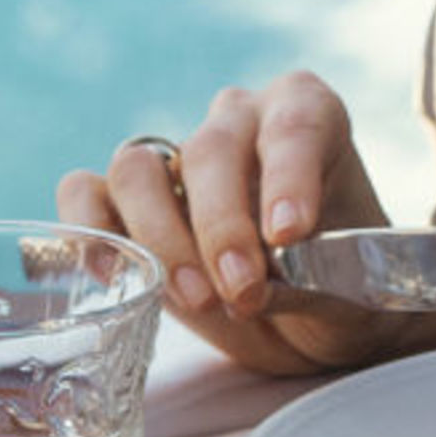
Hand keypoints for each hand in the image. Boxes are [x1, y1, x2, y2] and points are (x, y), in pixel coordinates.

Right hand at [57, 73, 392, 373]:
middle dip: (222, 228)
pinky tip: (112, 277)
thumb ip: (313, 281)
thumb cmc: (344, 292)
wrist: (315, 323)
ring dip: (160, 238)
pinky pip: (83, 193)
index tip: (289, 234)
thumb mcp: (352, 291)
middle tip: (243, 293)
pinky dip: (86, 230)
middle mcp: (236, 121)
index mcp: (306, 114)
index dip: (287, 176)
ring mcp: (174, 157)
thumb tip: (260, 286)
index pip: (293, 124)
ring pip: (137, 170)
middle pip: (209, 152)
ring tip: (198, 300)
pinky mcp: (123, 202)